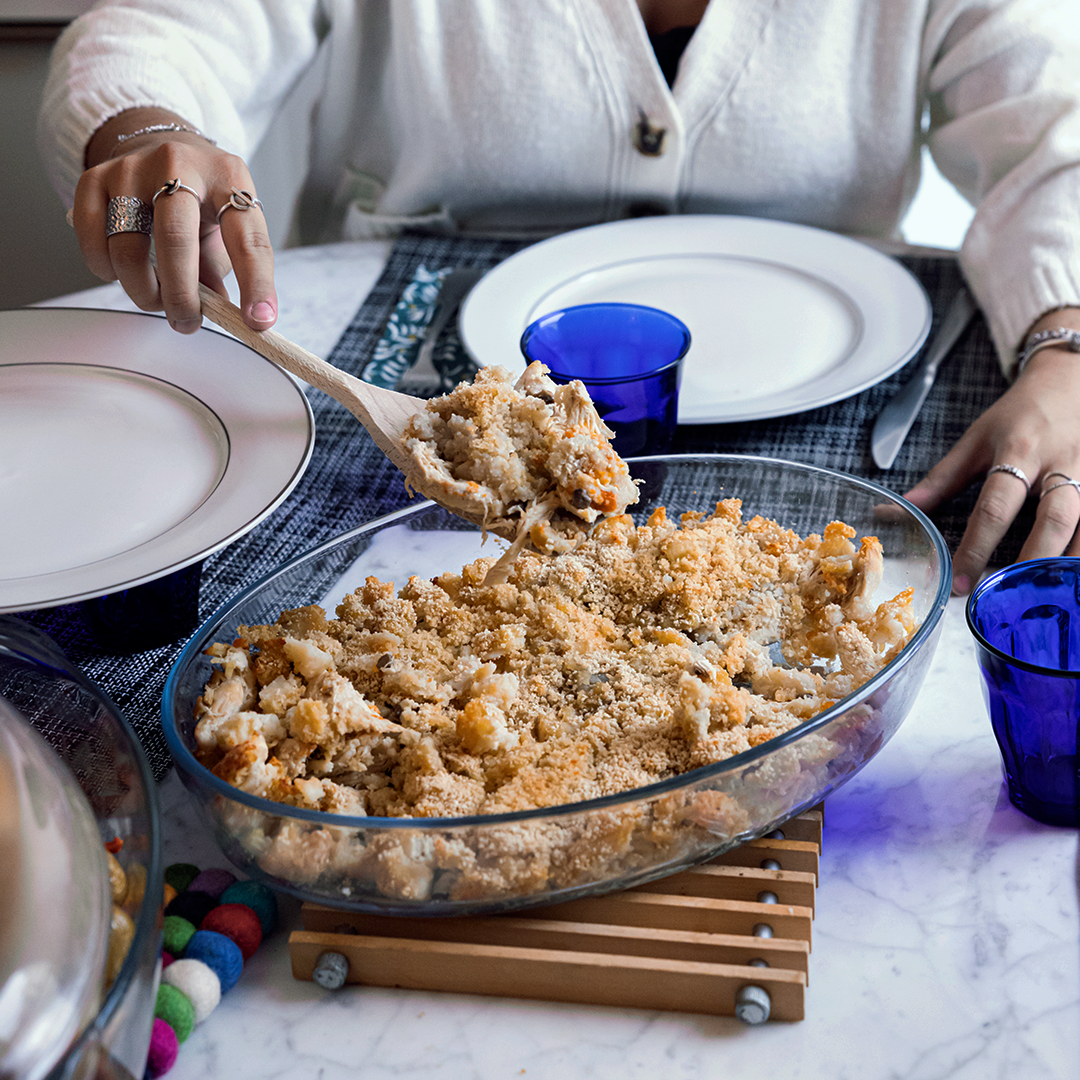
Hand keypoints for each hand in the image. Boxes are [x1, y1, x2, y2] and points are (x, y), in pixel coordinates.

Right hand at [72, 107, 276, 333]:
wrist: (158, 145)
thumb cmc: (201, 201)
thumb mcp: (225, 228)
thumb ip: (223, 269)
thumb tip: (221, 313)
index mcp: (227, 178)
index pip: (248, 238)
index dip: (256, 284)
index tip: (258, 322)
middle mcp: (179, 164)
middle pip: (175, 239)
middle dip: (181, 295)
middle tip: (186, 322)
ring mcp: (132, 168)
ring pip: (128, 248)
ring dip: (143, 291)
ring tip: (156, 299)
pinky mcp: (95, 176)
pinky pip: (93, 241)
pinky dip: (106, 270)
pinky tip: (122, 272)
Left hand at [904, 324, 1079, 594]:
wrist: (1071, 378)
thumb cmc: (1019, 415)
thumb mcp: (975, 441)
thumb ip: (939, 482)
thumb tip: (892, 513)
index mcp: (1018, 452)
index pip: (994, 507)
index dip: (975, 547)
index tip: (960, 583)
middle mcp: (1061, 464)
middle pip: (1054, 520)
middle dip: (1032, 562)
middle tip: (1010, 597)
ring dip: (1069, 565)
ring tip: (1051, 601)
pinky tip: (1071, 580)